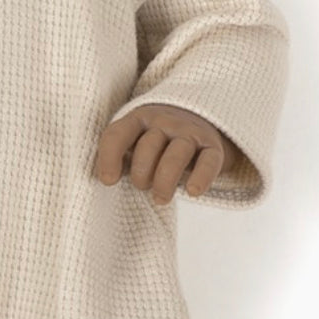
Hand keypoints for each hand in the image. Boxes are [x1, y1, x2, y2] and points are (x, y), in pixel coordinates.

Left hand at [94, 104, 238, 205]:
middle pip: (148, 146)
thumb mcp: (134, 141)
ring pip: (177, 154)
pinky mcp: (212, 146)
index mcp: (139, 119)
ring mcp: (190, 132)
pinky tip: (192, 192)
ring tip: (160, 199)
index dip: (109, 158)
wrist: (201, 121)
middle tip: (143, 187)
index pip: (118, 134)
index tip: (108, 181)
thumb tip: (106, 179)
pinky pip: (208, 161)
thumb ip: (119, 155)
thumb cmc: (157, 141)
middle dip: (141, 173)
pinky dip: (200, 177)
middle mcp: (164, 121)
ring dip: (165, 181)